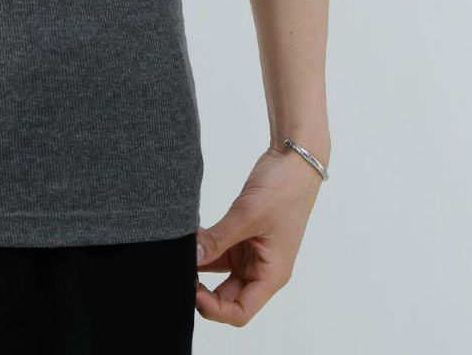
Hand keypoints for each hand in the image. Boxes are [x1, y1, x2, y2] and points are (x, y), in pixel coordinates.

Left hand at [192, 144, 323, 326]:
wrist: (293, 160)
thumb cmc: (284, 190)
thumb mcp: (248, 215)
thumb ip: (218, 239)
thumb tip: (190, 258)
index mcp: (271, 274)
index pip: (241, 311)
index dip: (216, 309)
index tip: (193, 292)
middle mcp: (261, 269)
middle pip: (227, 296)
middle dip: (202, 290)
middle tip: (178, 271)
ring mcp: (251, 254)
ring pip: (219, 272)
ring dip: (200, 265)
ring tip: (179, 251)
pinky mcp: (242, 237)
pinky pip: (218, 250)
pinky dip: (203, 245)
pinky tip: (187, 234)